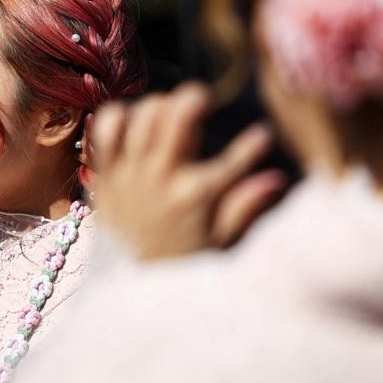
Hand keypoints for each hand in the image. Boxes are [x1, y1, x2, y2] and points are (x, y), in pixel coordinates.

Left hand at [89, 82, 287, 259]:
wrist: (129, 284)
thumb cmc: (180, 262)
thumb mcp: (220, 241)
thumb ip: (245, 205)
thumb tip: (277, 177)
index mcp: (196, 194)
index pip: (234, 159)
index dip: (254, 144)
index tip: (262, 135)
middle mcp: (161, 177)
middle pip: (176, 117)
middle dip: (193, 98)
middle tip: (200, 100)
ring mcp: (129, 172)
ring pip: (141, 116)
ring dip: (158, 105)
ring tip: (168, 111)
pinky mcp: (105, 173)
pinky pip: (105, 131)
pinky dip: (117, 116)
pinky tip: (131, 118)